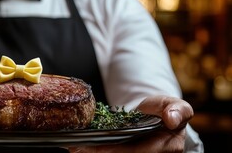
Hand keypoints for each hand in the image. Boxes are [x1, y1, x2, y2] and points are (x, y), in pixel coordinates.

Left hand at [68, 95, 192, 152]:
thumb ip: (177, 110)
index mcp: (168, 147)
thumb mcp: (173, 104)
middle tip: (78, 148)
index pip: (140, 152)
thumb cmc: (166, 110)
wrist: (158, 116)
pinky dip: (96, 151)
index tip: (99, 148)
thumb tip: (172, 118)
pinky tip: (80, 148)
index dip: (118, 151)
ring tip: (75, 148)